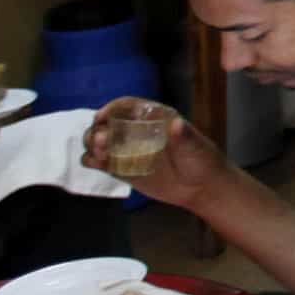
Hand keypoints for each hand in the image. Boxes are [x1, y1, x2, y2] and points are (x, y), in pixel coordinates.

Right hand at [83, 98, 226, 209]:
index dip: (111, 108)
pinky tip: (95, 163)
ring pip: (99, 141)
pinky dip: (92, 160)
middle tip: (100, 141)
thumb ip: (184, 136)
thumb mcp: (195, 146)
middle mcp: (135, 131)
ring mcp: (127, 150)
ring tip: (98, 154)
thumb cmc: (201, 160)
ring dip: (92, 144)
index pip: (126, 106)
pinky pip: (100, 161)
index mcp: (152, 118)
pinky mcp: (123, 169)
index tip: (101, 117)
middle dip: (98, 130)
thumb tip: (177, 123)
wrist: (201, 188)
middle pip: (107, 124)